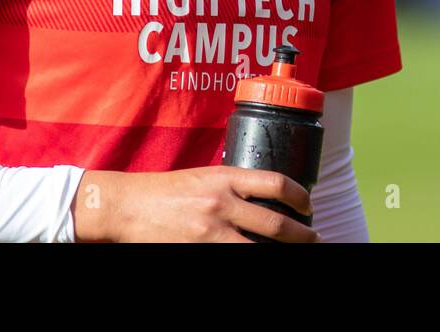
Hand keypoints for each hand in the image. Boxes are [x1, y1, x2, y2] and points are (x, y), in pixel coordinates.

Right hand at [72, 166, 320, 242]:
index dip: (301, 198)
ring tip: (295, 254)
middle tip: (314, 239)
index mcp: (223, 178)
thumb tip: (265, 199)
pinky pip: (236, 261)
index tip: (309, 208)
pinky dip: (251, 260)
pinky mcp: (199, 253)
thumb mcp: (202, 177)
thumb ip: (231, 186)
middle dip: (304, 236)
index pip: (276, 184)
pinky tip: (261, 260)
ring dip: (284, 254)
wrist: (126, 207)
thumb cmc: (163, 192)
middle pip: (277, 225)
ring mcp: (211, 233)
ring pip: (260, 251)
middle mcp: (221, 204)